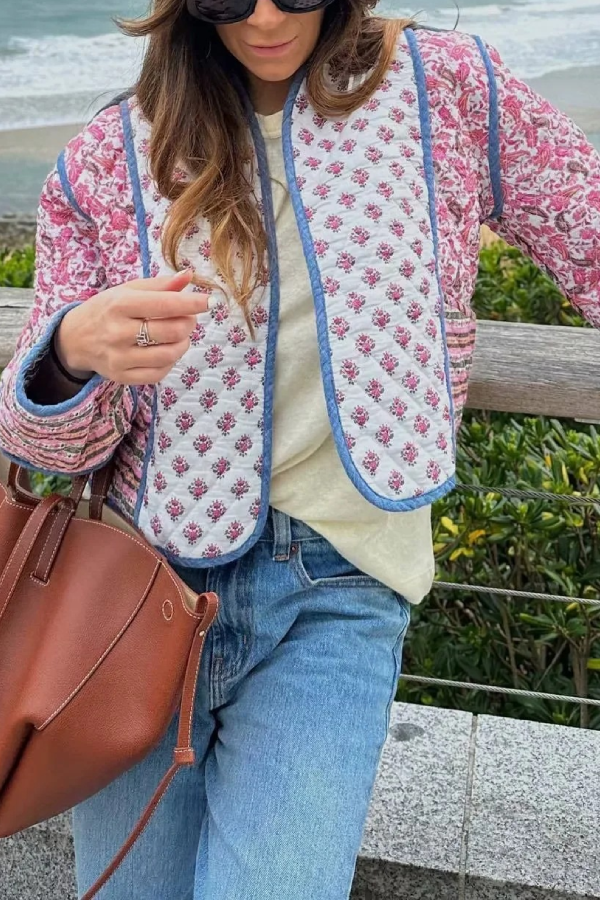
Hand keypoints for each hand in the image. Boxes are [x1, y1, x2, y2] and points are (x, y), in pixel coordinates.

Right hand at [54, 270, 209, 385]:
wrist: (75, 339)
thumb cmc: (107, 310)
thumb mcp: (127, 291)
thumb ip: (160, 285)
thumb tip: (189, 276)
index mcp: (120, 305)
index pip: (164, 305)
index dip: (192, 304)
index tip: (209, 301)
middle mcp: (118, 332)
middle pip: (172, 331)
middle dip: (189, 323)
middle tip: (189, 318)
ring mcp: (120, 358)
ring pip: (169, 354)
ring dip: (183, 343)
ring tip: (180, 335)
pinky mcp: (122, 376)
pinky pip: (159, 372)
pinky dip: (170, 361)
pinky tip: (167, 350)